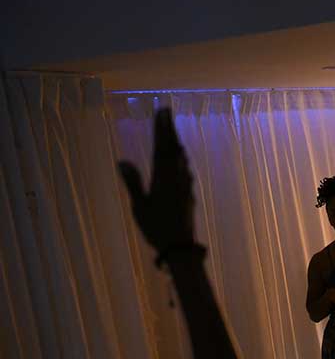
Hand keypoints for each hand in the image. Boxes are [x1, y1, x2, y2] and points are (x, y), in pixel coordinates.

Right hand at [118, 108, 195, 251]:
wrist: (181, 247)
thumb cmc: (157, 228)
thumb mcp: (140, 206)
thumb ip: (133, 183)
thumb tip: (122, 161)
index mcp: (162, 179)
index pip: (161, 148)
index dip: (161, 129)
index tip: (161, 112)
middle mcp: (176, 179)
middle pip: (172, 150)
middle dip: (169, 130)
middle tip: (167, 110)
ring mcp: (184, 187)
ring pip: (180, 160)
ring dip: (176, 143)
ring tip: (173, 130)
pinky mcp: (188, 196)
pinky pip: (185, 172)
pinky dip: (181, 161)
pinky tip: (182, 161)